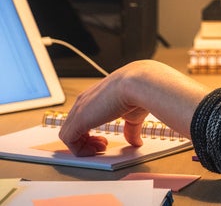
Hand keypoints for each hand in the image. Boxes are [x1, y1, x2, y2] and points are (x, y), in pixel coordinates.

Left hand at [58, 60, 206, 155]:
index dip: (91, 132)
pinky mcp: (78, 120)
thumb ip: (130, 129)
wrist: (138, 83)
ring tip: (99, 149)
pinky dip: (78, 149)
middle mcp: (84, 101)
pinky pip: (68, 139)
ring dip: (82, 146)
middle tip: (102, 146)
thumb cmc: (138, 91)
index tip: (104, 139)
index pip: (83, 117)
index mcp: (95, 96)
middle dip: (86, 140)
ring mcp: (79, 110)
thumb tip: (135, 142)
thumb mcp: (133, 114)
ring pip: (68, 133)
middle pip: (73, 126)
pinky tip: (94, 150)